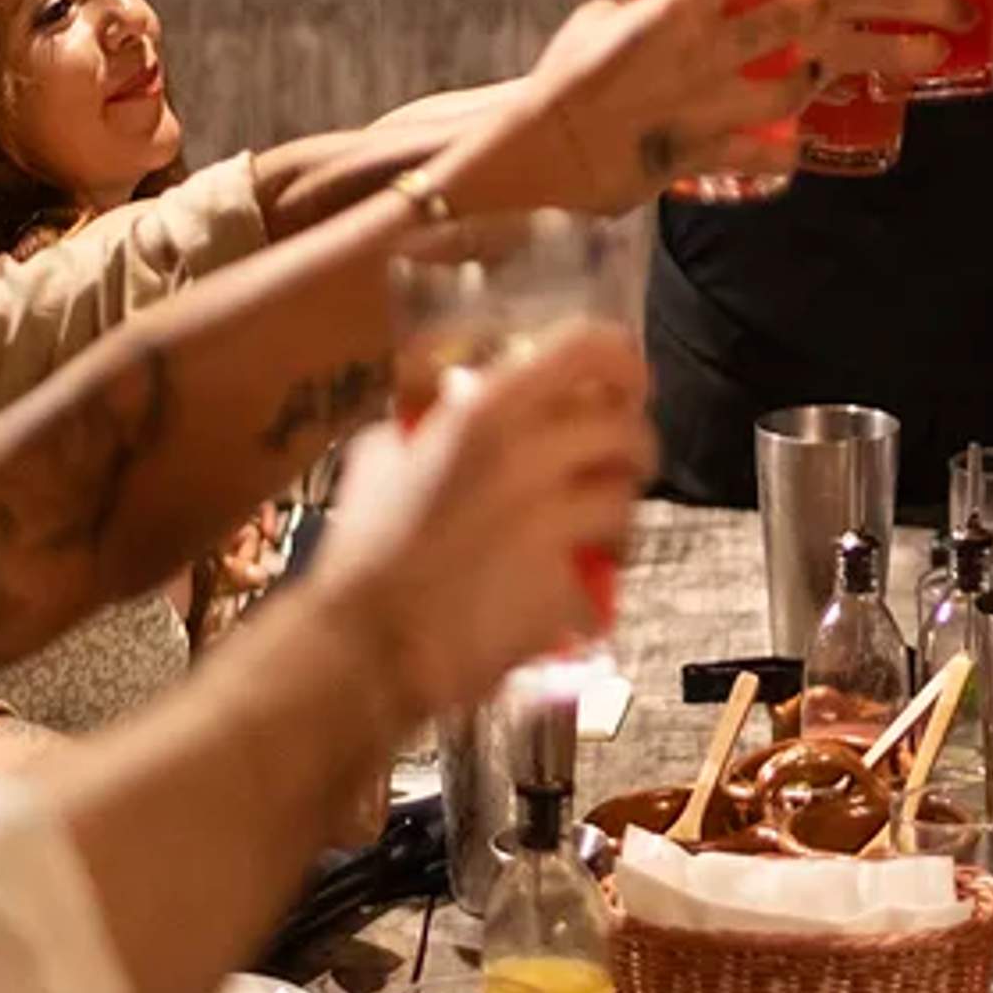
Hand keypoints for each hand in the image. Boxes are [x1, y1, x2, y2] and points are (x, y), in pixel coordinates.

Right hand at [314, 320, 650, 723]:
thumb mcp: (381, 455)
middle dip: (631, 453)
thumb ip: (427, 421)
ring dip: (615, 523)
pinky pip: (603, 588)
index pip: (591, 348)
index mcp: (486, 410)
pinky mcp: (565, 588)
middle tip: (611, 472)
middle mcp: (530, 456)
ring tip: (590, 542)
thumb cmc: (363, 549)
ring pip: (625, 504)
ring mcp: (552, 525)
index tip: (628, 385)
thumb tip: (445, 404)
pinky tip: (560, 605)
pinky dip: (587, 599)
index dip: (625, 363)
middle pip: (628, 430)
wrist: (362, 644)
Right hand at [485, 0, 826, 208]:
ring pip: (789, 90)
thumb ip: (639, 8)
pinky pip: (762, 155)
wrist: (540, 146)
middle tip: (823, 2)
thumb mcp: (597, 21)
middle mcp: (700, 55)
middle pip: (786, 21)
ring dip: (809, 79)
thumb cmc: (562, 77)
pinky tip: (791, 149)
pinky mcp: (703, 153)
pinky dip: (782, 153)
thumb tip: (652, 2)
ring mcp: (707, 107)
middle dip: (815, 8)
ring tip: (817, 70)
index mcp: (672, 11)